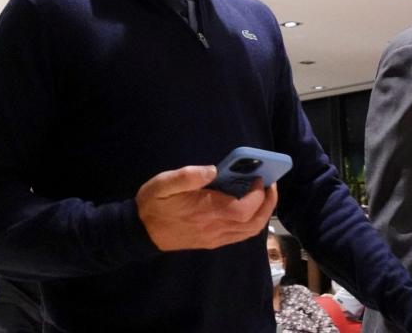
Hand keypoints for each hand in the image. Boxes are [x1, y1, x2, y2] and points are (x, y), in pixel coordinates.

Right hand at [136, 165, 277, 251]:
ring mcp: (215, 238)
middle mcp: (215, 228)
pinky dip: (252, 222)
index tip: (260, 178)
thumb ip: (189, 175)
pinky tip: (249, 207)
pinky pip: (240, 235)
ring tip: (263, 194)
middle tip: (271, 184)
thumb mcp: (164, 183)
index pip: (245, 208)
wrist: (140, 232)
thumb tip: (213, 169)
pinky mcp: (212, 241)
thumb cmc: (154, 204)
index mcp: (207, 212)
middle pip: (254, 223)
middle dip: (268, 203)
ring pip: (250, 232)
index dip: (258, 194)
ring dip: (263, 214)